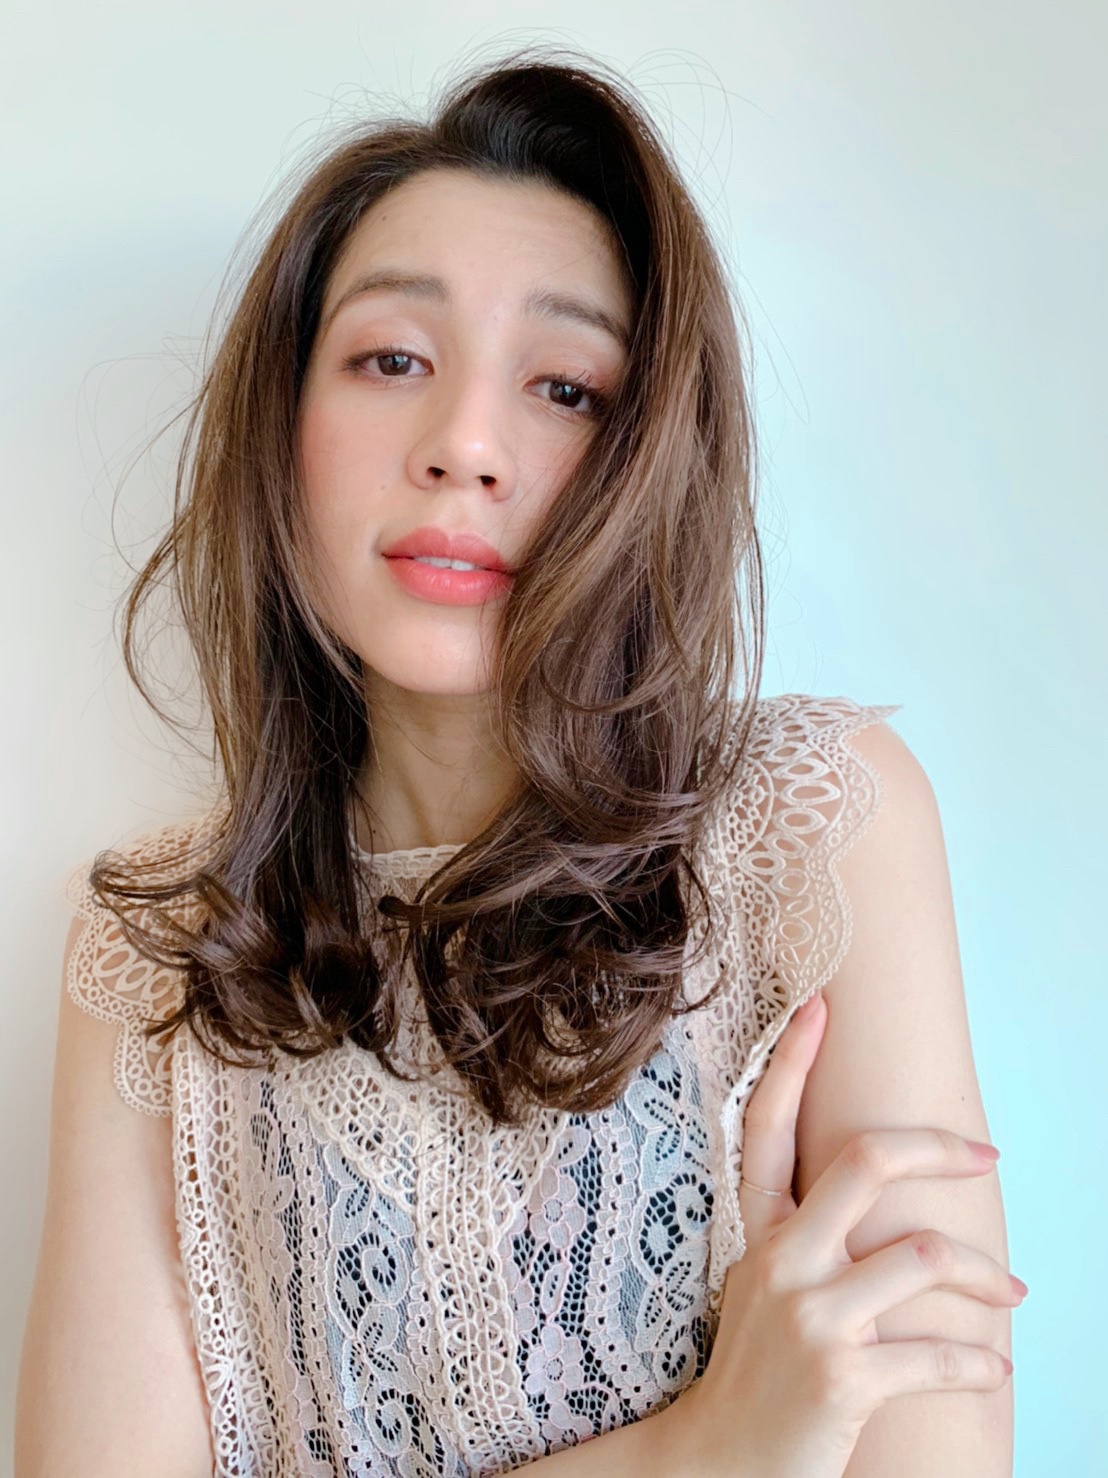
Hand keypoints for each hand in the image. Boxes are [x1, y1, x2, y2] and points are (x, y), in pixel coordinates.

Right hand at [652, 991, 1019, 1477]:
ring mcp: (811, 1317)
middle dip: (939, 1148)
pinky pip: (937, 1354)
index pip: (767, 1127)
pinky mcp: (845, 1378)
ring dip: (985, 1278)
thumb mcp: (763, 1287)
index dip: (793, 1062)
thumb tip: (873, 1200)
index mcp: (758, 1233)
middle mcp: (781, 1261)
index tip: (818, 1008)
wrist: (717, 1465)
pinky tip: (994, 1368)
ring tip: (1009, 1294)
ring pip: (923, 1256)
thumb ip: (803, 1238)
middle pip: (866, 1162)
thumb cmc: (753, 1371)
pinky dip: (978, 1362)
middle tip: (985, 1156)